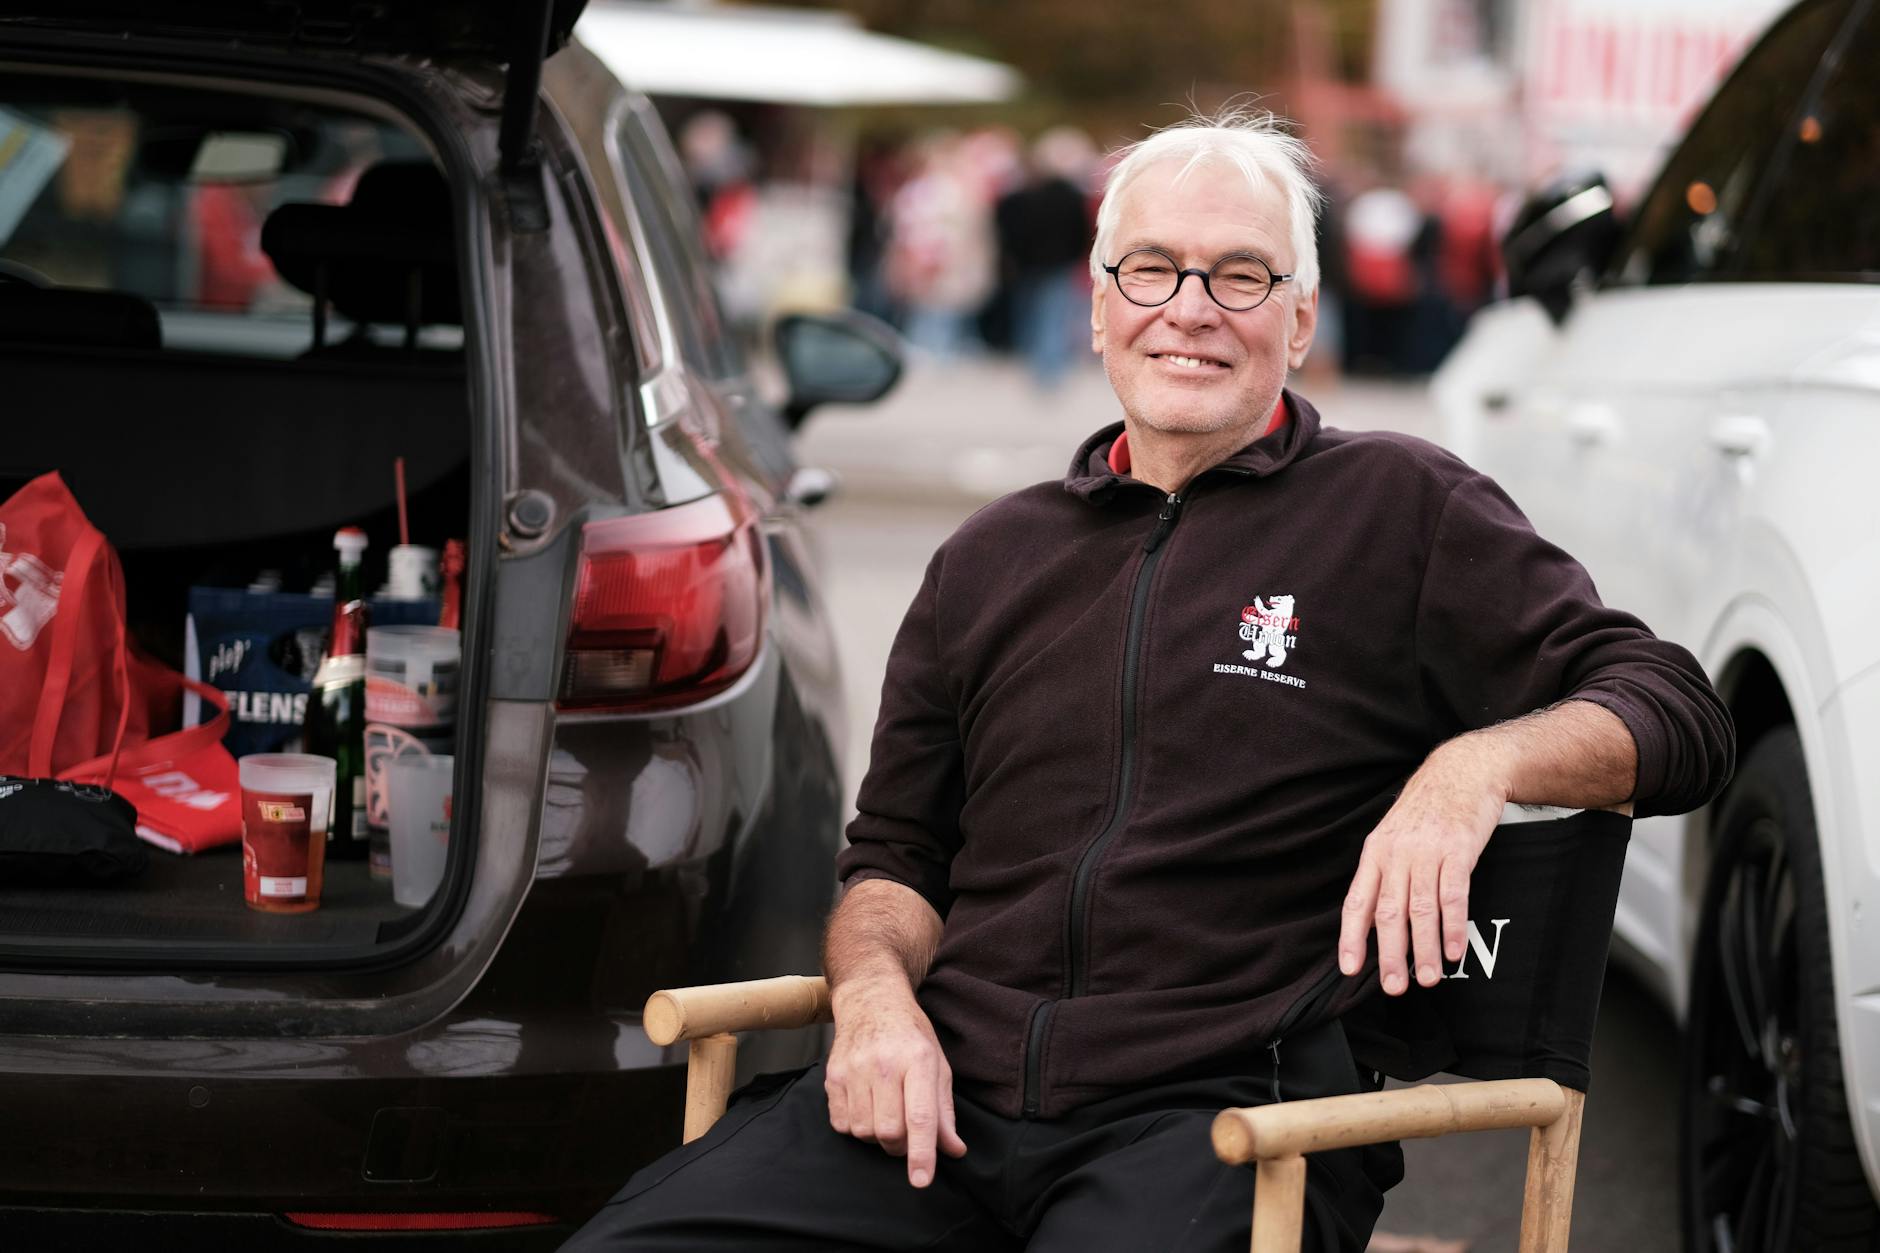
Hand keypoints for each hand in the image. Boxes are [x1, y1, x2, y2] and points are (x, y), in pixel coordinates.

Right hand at [824, 976, 966, 1187]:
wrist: (871, 1000)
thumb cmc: (910, 1035)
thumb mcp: (937, 1066)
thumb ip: (944, 1111)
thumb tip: (954, 1150)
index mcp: (917, 1060)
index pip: (920, 1117)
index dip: (921, 1154)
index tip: (921, 1181)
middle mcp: (883, 1064)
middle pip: (889, 1132)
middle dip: (901, 1145)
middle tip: (907, 1132)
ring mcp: (853, 1070)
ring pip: (864, 1132)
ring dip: (877, 1135)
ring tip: (886, 1111)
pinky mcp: (832, 1076)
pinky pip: (841, 1124)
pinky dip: (856, 1126)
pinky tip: (866, 1105)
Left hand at [1338, 739, 1508, 994]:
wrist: (1462, 771)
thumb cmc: (1427, 810)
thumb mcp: (1394, 837)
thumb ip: (1385, 877)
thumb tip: (1376, 923)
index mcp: (1375, 853)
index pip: (1357, 902)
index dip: (1352, 938)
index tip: (1350, 970)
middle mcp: (1396, 854)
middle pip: (1389, 913)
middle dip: (1390, 954)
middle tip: (1393, 987)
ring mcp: (1427, 851)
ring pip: (1421, 910)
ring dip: (1425, 949)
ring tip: (1428, 978)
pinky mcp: (1458, 850)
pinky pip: (1453, 895)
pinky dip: (1453, 926)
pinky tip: (1454, 950)